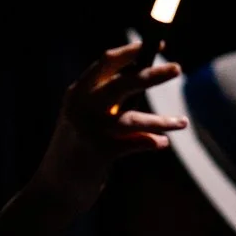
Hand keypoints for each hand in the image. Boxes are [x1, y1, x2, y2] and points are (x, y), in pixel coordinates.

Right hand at [32, 44, 186, 211]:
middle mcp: (81, 107)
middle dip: (153, 74)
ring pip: (133, 118)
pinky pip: (134, 144)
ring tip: (183, 123)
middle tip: (177, 68)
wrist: (52, 189)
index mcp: (77, 93)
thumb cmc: (75, 152)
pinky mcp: (98, 153)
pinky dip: (151, 142)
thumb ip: (108, 103)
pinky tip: (162, 143)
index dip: (133, 51)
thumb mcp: (84, 120)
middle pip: (123, 83)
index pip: (106, 62)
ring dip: (161, 121)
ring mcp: (88, 129)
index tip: (157, 45)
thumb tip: (145, 79)